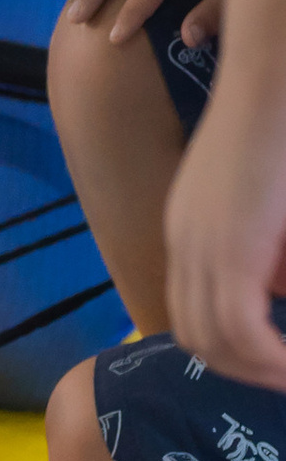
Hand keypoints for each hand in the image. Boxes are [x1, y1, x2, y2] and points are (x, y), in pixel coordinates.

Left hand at [164, 93, 285, 395]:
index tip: (269, 360)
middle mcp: (185, 242)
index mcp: (189, 229)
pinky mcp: (231, 249)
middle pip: (194, 336)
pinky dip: (270, 358)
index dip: (228, 347)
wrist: (268, 83)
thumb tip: (276, 283)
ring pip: (215, 342)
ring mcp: (202, 247)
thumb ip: (268, 246)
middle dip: (241, 369)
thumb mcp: (266, 204)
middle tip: (280, 377)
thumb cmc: (276, 132)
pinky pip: (243, 329)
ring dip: (258, 370)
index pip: (191, 310)